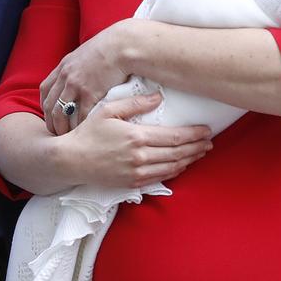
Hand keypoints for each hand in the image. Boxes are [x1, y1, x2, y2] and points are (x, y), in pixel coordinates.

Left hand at [40, 21, 130, 133]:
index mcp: (64, 66)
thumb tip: (83, 72)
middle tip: (54, 132)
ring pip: (61, 112)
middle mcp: (66, 76)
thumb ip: (81, 64)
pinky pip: (80, 114)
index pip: (45, 88)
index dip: (45, 104)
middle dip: (49, 120)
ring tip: (65, 138)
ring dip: (61, 127)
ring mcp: (76, 84)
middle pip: (50, 103)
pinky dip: (79, 126)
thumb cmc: (111, 47)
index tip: (49, 114)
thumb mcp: (88, 52)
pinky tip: (82, 134)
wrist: (122, 45)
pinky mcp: (90, 92)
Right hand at [59, 92, 212, 189]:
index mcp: (136, 136)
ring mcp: (137, 172)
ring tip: (201, 152)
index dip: (194, 134)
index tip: (207, 130)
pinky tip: (181, 164)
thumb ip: (134, 104)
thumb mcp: (108, 110)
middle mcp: (140, 156)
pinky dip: (175, 171)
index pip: (174, 136)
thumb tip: (158, 97)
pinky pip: (160, 178)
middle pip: (178, 153)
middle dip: (197, 147)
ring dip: (190, 160)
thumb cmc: (88, 132)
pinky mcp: (132, 183)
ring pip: (172, 167)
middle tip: (210, 142)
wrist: (70, 160)